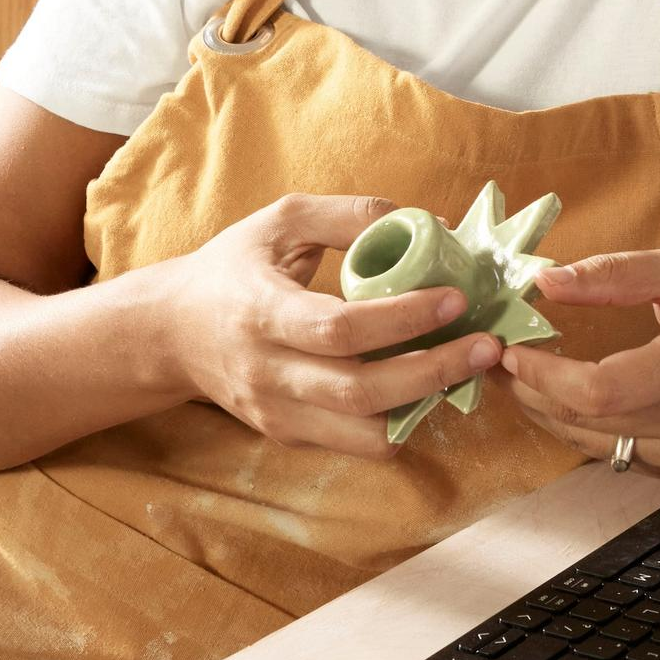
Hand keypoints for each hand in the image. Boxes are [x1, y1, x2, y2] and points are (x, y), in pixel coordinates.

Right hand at [161, 194, 506, 459]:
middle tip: (488, 347)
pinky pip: (355, 443)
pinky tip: (428, 385)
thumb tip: (423, 222)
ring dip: (424, 405)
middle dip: (433, 372)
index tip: (454, 299)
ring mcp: (277, 414)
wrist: (172, 332)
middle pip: (360, 393)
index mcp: (261, 313)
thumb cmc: (233, 268)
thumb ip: (347, 215)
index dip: (402, 318)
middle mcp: (267, 373)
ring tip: (467, 369)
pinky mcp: (288, 436)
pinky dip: (400, 421)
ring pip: (363, 434)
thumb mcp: (280, 221)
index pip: (339, 329)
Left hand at [500, 249, 659, 478]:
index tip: (509, 350)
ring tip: (522, 380)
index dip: (542, 376)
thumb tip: (546, 281)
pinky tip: (570, 401)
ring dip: (550, 415)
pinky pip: (622, 455)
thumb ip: (615, 274)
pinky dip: (587, 431)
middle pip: (588, 423)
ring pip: (598, 446)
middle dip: (529, 393)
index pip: (600, 389)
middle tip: (496, 361)